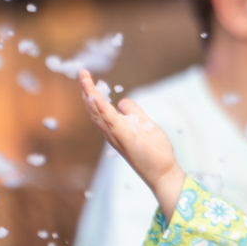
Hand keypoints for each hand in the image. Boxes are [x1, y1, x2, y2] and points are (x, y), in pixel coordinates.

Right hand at [79, 69, 184, 217]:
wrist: (164, 172)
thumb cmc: (155, 151)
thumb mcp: (145, 124)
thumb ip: (133, 112)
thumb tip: (122, 101)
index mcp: (115, 128)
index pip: (99, 108)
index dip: (92, 92)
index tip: (86, 76)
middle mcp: (112, 133)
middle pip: (94, 109)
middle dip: (87, 90)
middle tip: (81, 73)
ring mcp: (117, 136)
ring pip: (99, 113)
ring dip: (90, 95)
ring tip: (84, 79)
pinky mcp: (125, 139)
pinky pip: (110, 122)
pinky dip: (101, 109)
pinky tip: (94, 97)